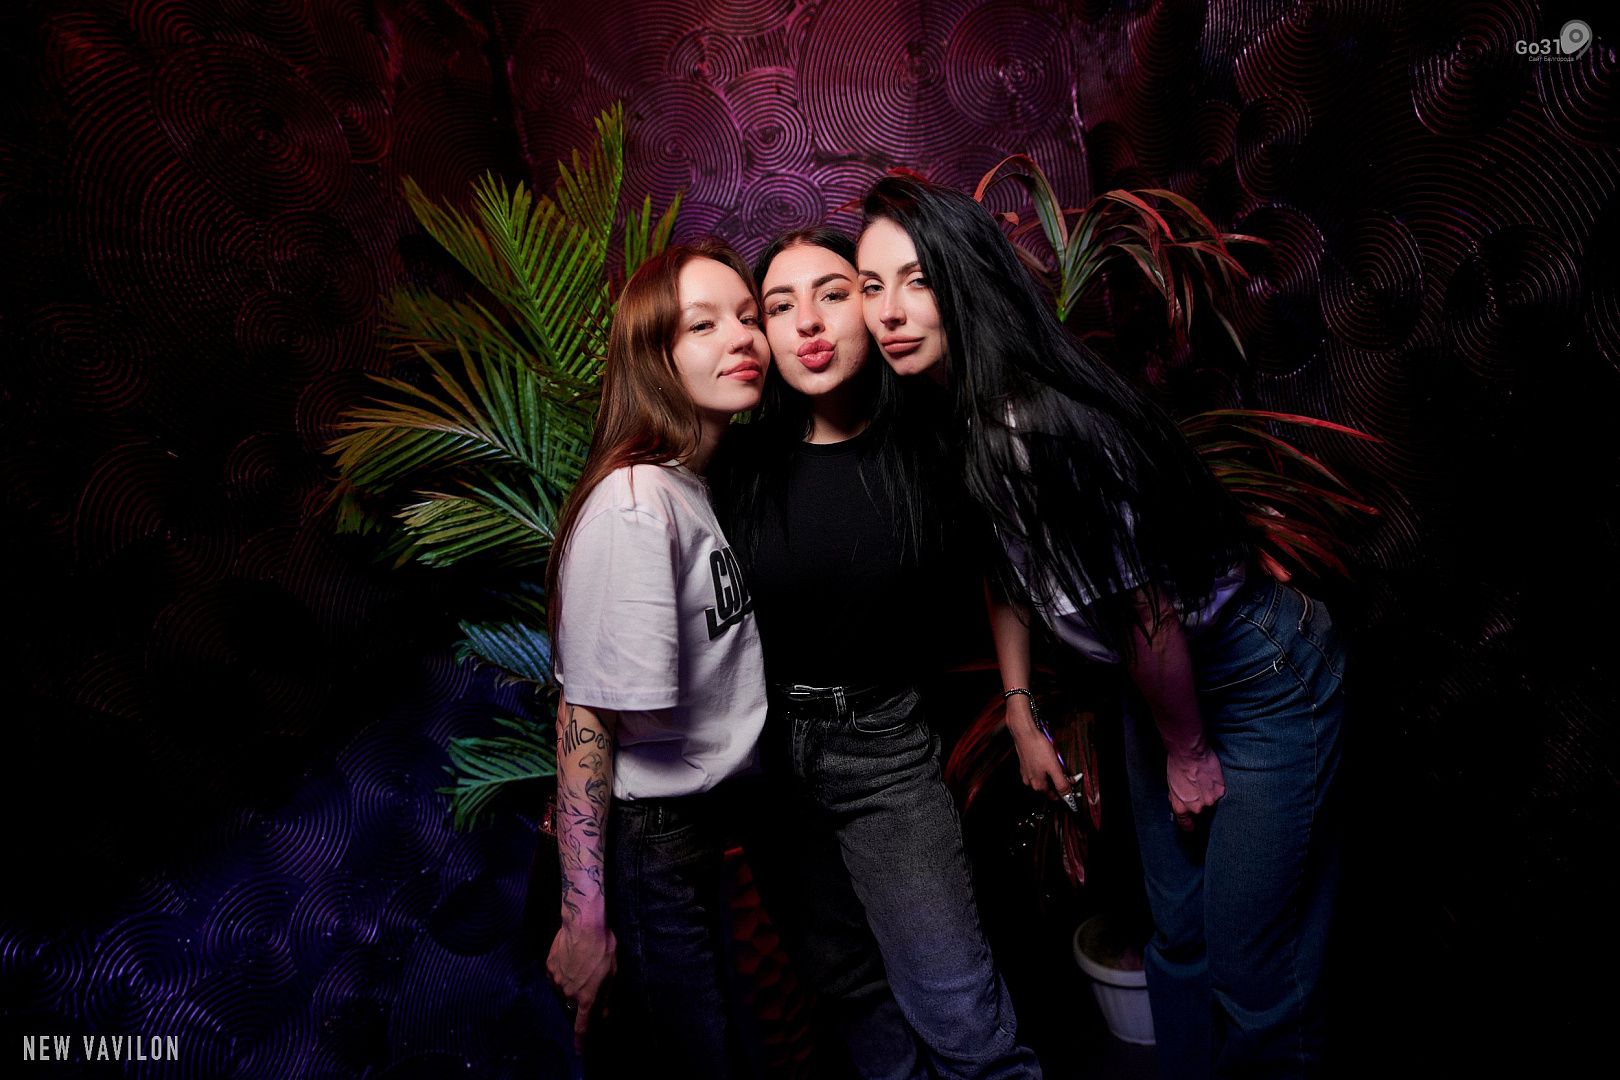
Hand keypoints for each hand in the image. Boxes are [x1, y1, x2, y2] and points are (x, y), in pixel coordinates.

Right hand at [547, 921, 616, 1051]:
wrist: (584, 924)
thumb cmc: (603, 948)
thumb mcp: (612, 974)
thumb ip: (606, 998)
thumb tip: (604, 1016)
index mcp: (586, 997)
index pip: (582, 1026)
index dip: (581, 1040)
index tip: (579, 1050)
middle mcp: (569, 993)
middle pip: (575, 1004)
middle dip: (583, 998)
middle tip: (592, 979)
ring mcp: (557, 980)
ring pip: (565, 990)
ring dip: (573, 984)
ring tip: (583, 964)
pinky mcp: (550, 967)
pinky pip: (556, 977)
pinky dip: (564, 973)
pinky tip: (572, 959)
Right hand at [1005, 696, 1072, 800]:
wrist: (1025, 733)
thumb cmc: (1037, 748)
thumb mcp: (1054, 767)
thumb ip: (1061, 783)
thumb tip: (1067, 795)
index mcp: (1038, 785)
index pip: (1053, 797)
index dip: (1063, 792)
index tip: (1069, 786)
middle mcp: (1030, 782)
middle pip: (1047, 788)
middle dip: (1057, 782)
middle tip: (1065, 774)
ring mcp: (1026, 774)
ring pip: (1042, 779)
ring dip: (1050, 775)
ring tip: (1055, 765)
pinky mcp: (1024, 765)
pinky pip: (1036, 772)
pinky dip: (1043, 769)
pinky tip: (1046, 761)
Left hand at [1166, 743, 1224, 830]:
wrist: (1189, 753)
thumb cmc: (1177, 765)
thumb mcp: (1172, 785)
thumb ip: (1178, 797)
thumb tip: (1181, 801)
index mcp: (1181, 807)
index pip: (1186, 824)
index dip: (1190, 825)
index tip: (1193, 825)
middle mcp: (1196, 808)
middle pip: (1201, 811)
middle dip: (1200, 801)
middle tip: (1198, 787)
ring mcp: (1210, 801)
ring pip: (1212, 802)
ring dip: (1209, 794)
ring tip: (1204, 779)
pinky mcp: (1220, 792)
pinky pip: (1220, 792)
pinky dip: (1217, 786)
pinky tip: (1211, 776)